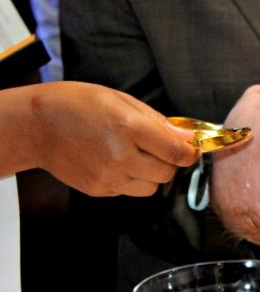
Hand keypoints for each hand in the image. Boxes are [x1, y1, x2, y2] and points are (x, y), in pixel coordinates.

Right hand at [32, 82, 199, 196]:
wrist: (37, 126)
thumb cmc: (79, 105)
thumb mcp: (121, 100)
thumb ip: (157, 121)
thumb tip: (187, 138)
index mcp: (129, 128)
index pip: (175, 152)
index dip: (190, 153)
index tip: (191, 150)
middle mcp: (121, 156)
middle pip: (167, 173)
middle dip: (170, 162)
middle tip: (158, 149)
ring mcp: (108, 177)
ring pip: (152, 188)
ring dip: (152, 174)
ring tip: (135, 156)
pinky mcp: (99, 190)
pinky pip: (130, 191)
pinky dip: (131, 180)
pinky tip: (115, 162)